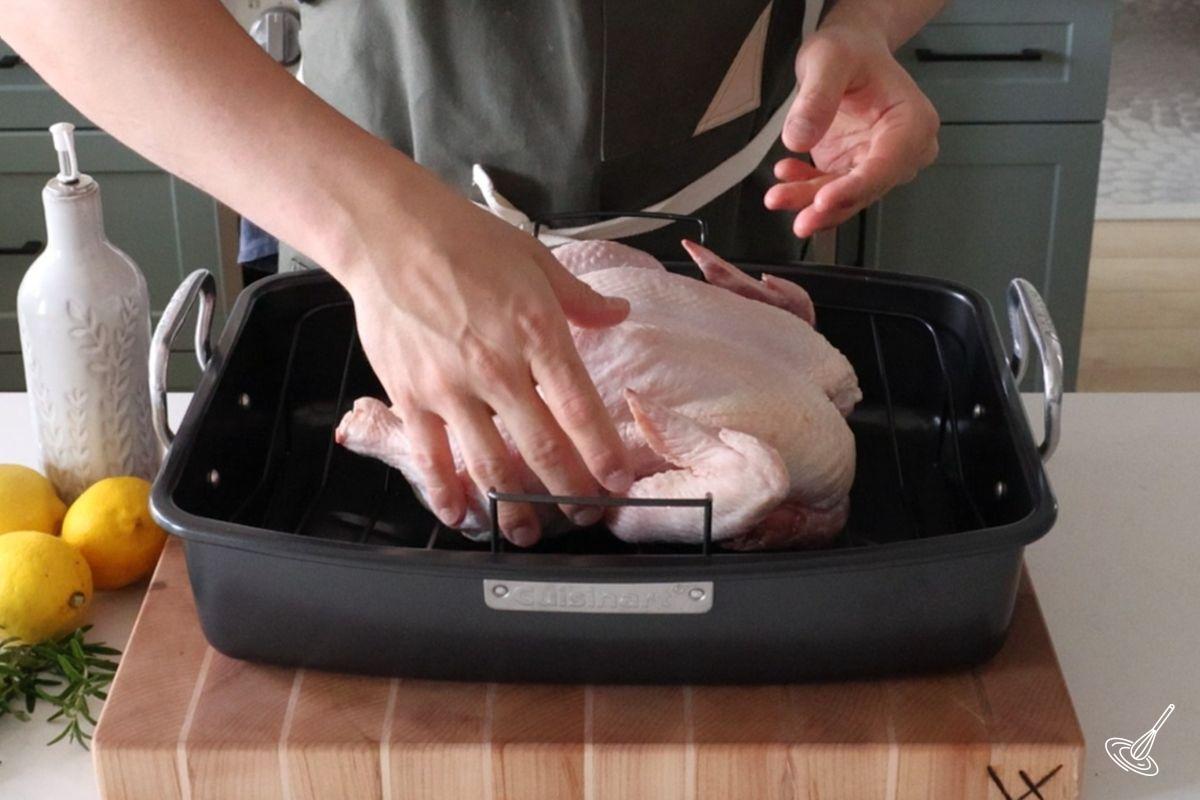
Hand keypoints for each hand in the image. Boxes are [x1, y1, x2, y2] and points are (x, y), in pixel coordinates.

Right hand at [344, 180, 632, 545]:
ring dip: (513, 508)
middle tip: (583, 514)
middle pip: (542, 450)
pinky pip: (431, 457)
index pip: (581, 409)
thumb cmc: (464, 240)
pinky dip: (445, 493)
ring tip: (528, 532)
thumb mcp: (536, 260)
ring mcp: (451, 388)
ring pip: (490, 465)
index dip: (603, 454)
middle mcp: (498, 368)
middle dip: (569, 492)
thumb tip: (617, 316)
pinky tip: (460, 514)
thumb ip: (580, 300)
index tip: (617, 482)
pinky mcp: (411, 396)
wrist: (389, 232)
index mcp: (537, 334)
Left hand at [766, 25, 939, 237]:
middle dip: (828, 205)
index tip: (824, 201)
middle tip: (800, 220)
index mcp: (913, 122)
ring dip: (809, 202)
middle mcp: (902, 149)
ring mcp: (876, 162)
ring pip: (844, 195)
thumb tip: (799, 138)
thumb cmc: (849, 50)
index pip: (886, 165)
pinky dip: (804, 187)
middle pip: (865, 188)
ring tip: (778, 196)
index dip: (855, 188)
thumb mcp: (829, 60)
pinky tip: (785, 174)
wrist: (844, 53)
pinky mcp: (852, 169)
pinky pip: (828, 189)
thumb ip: (816, 98)